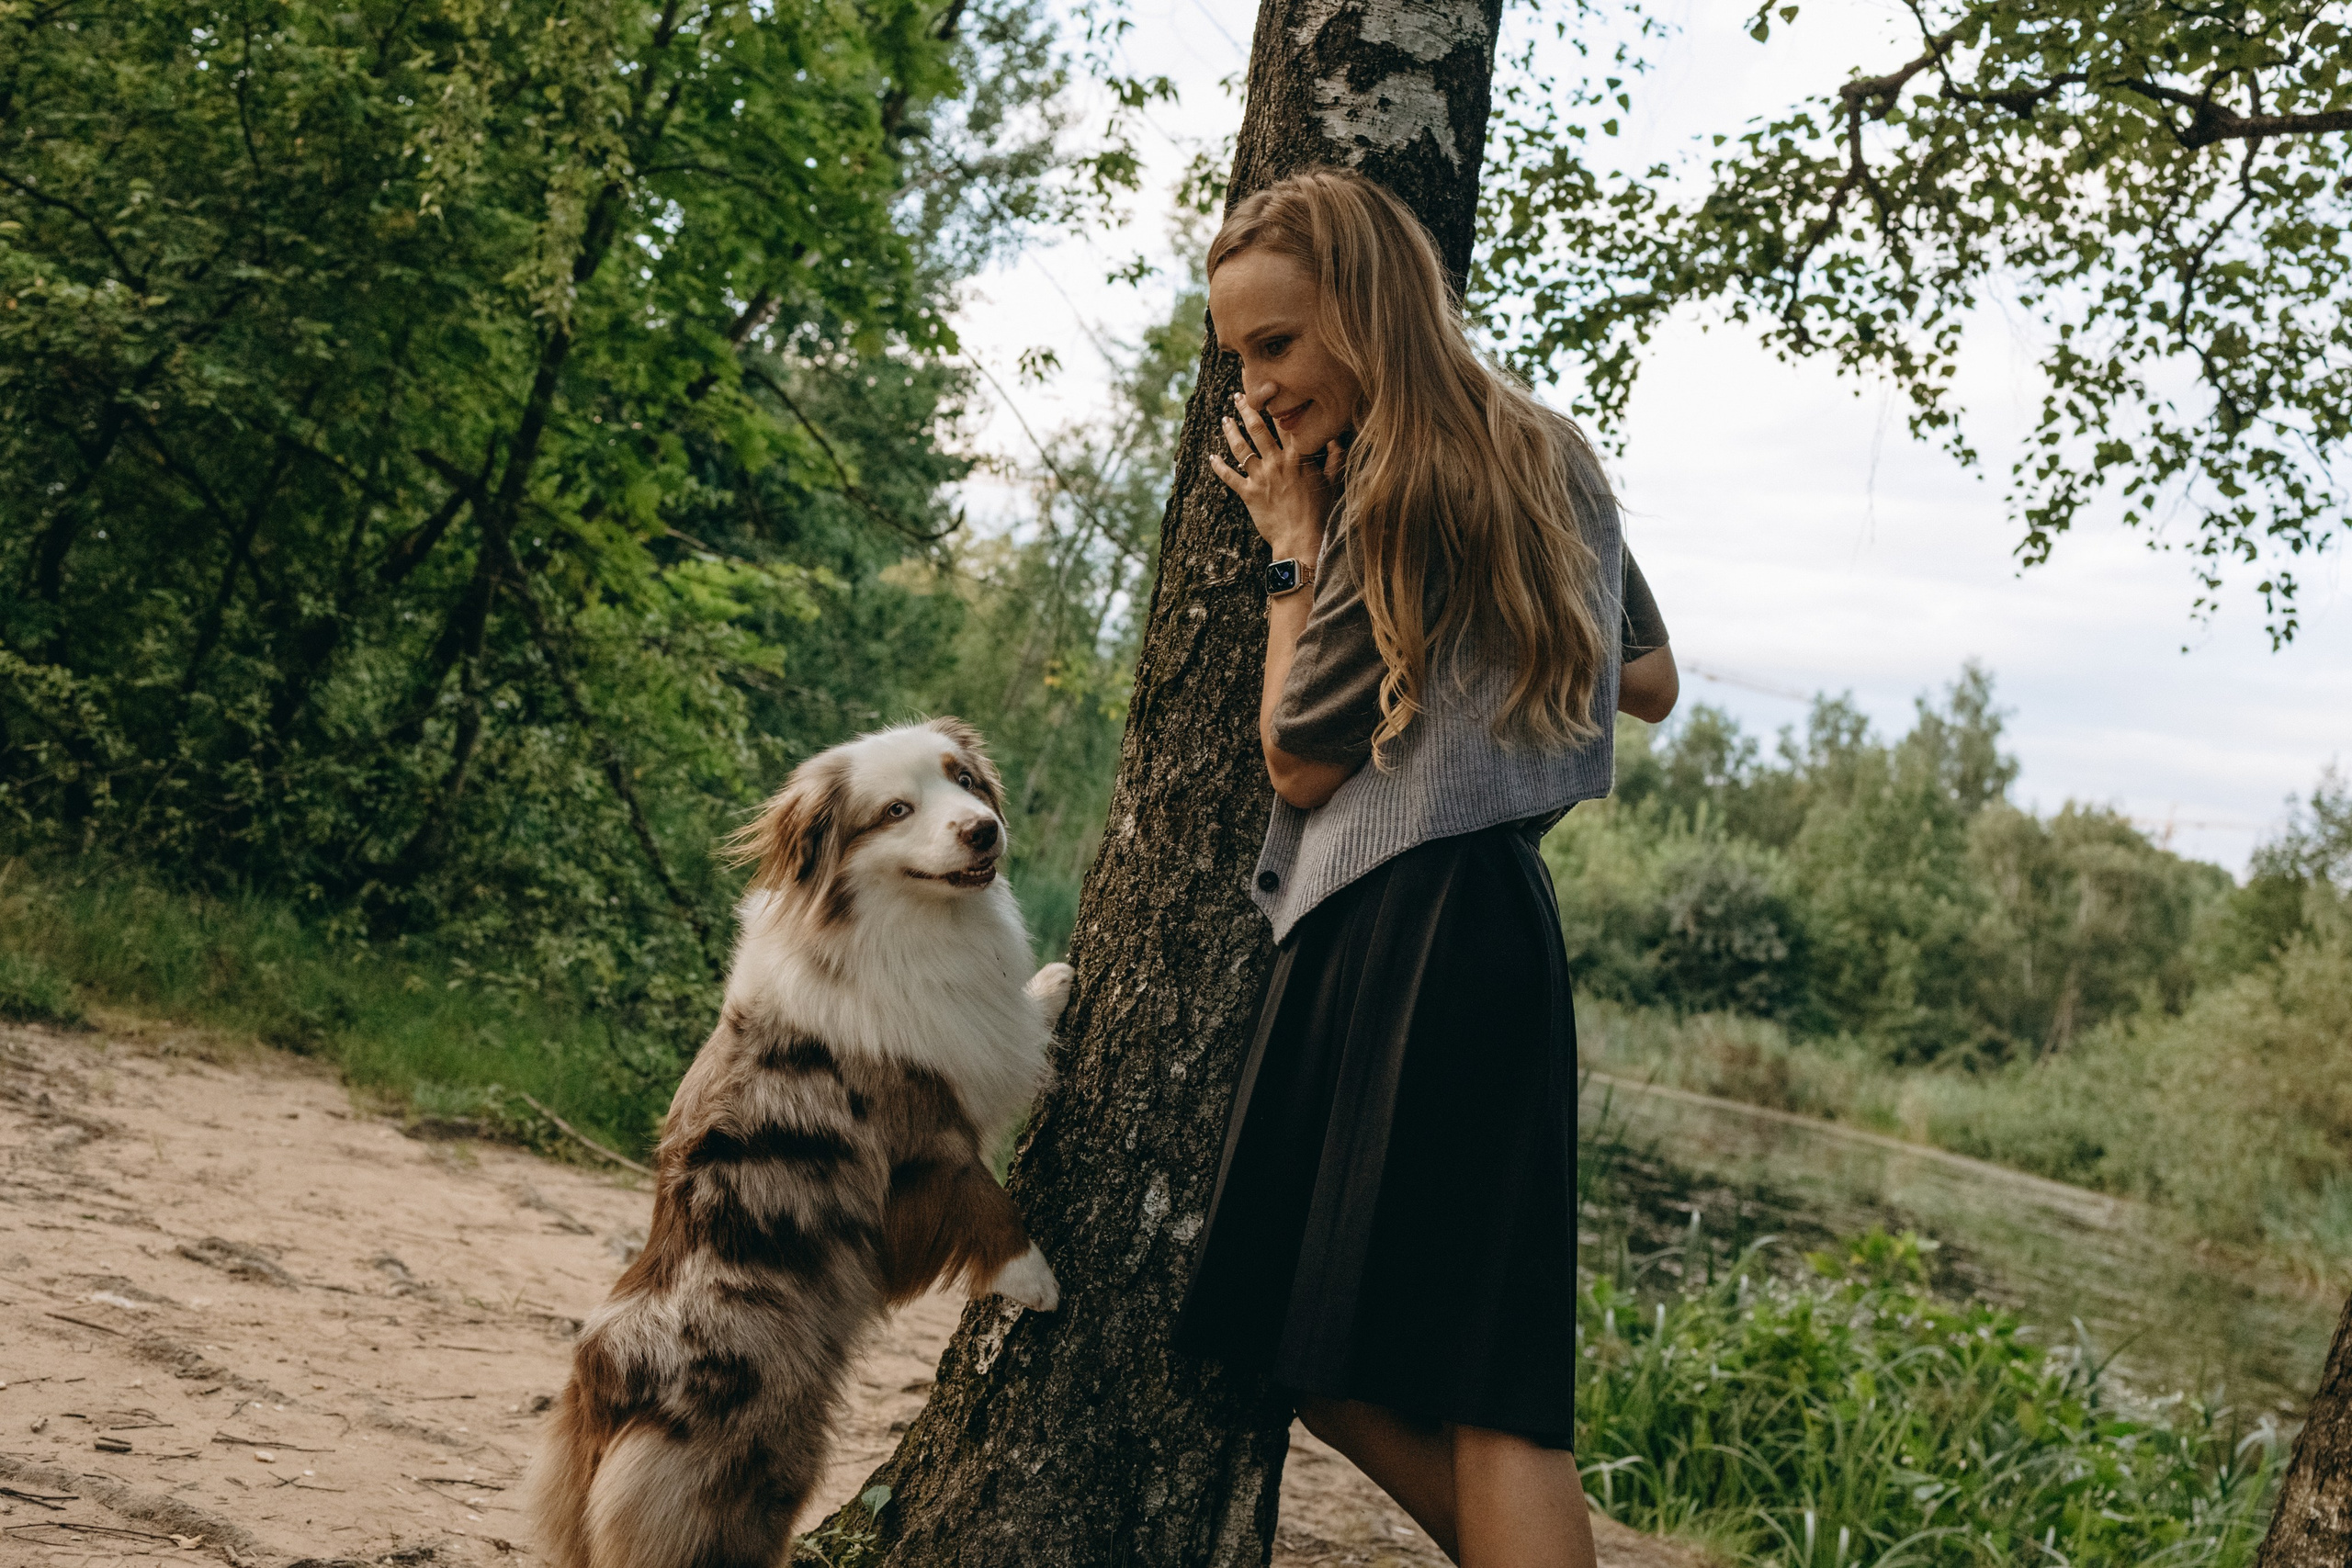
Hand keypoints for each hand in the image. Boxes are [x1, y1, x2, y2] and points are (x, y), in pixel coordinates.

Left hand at [1208, 391, 1344, 561]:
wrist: (1301, 538)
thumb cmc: (1319, 512)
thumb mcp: (1332, 482)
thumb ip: (1334, 458)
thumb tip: (1336, 440)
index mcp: (1297, 456)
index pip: (1284, 423)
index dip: (1276, 405)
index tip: (1268, 392)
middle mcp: (1276, 462)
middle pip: (1258, 429)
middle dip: (1246, 410)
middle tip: (1238, 396)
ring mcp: (1260, 477)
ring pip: (1241, 448)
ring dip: (1230, 431)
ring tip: (1225, 419)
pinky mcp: (1248, 494)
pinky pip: (1229, 476)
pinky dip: (1218, 466)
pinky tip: (1211, 457)